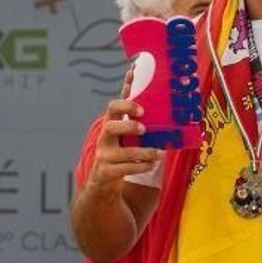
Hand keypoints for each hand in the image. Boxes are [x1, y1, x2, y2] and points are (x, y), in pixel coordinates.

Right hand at [87, 67, 160, 190]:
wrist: (102, 180)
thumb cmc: (119, 149)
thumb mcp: (125, 132)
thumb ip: (133, 114)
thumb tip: (142, 82)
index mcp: (111, 124)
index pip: (113, 107)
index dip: (126, 104)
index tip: (142, 109)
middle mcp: (104, 138)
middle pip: (110, 126)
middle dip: (128, 126)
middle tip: (144, 129)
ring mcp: (104, 155)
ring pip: (123, 152)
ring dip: (144, 152)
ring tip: (159, 153)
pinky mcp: (106, 172)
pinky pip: (125, 168)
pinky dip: (141, 166)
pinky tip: (152, 164)